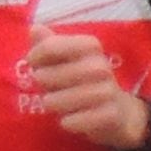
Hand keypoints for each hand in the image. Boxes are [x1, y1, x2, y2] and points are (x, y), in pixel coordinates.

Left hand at [24, 23, 150, 150]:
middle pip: (59, 73)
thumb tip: (34, 28)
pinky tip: (68, 120)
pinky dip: (69, 121)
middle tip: (43, 86)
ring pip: (68, 98)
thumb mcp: (66, 61)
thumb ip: (49, 45)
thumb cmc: (82, 81)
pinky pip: (79, 120)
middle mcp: (101, 66)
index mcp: (90, 46)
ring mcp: (108, 91)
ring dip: (55, 102)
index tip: (32, 63)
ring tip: (52, 103)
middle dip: (45, 80)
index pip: (52, 45)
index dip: (36, 54)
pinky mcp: (110, 115)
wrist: (118, 112)